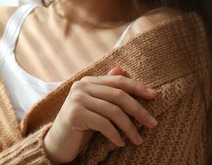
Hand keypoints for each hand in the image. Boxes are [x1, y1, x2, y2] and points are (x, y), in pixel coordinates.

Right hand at [43, 67, 157, 163]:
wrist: (57, 143)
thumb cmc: (80, 124)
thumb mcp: (95, 105)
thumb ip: (106, 89)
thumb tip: (121, 69)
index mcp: (87, 81)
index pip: (118, 81)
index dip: (137, 87)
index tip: (154, 96)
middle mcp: (81, 86)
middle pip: (118, 95)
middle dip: (138, 110)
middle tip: (152, 123)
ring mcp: (76, 100)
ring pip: (113, 111)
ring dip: (129, 127)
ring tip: (138, 140)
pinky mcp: (74, 115)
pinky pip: (103, 124)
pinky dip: (115, 135)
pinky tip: (121, 143)